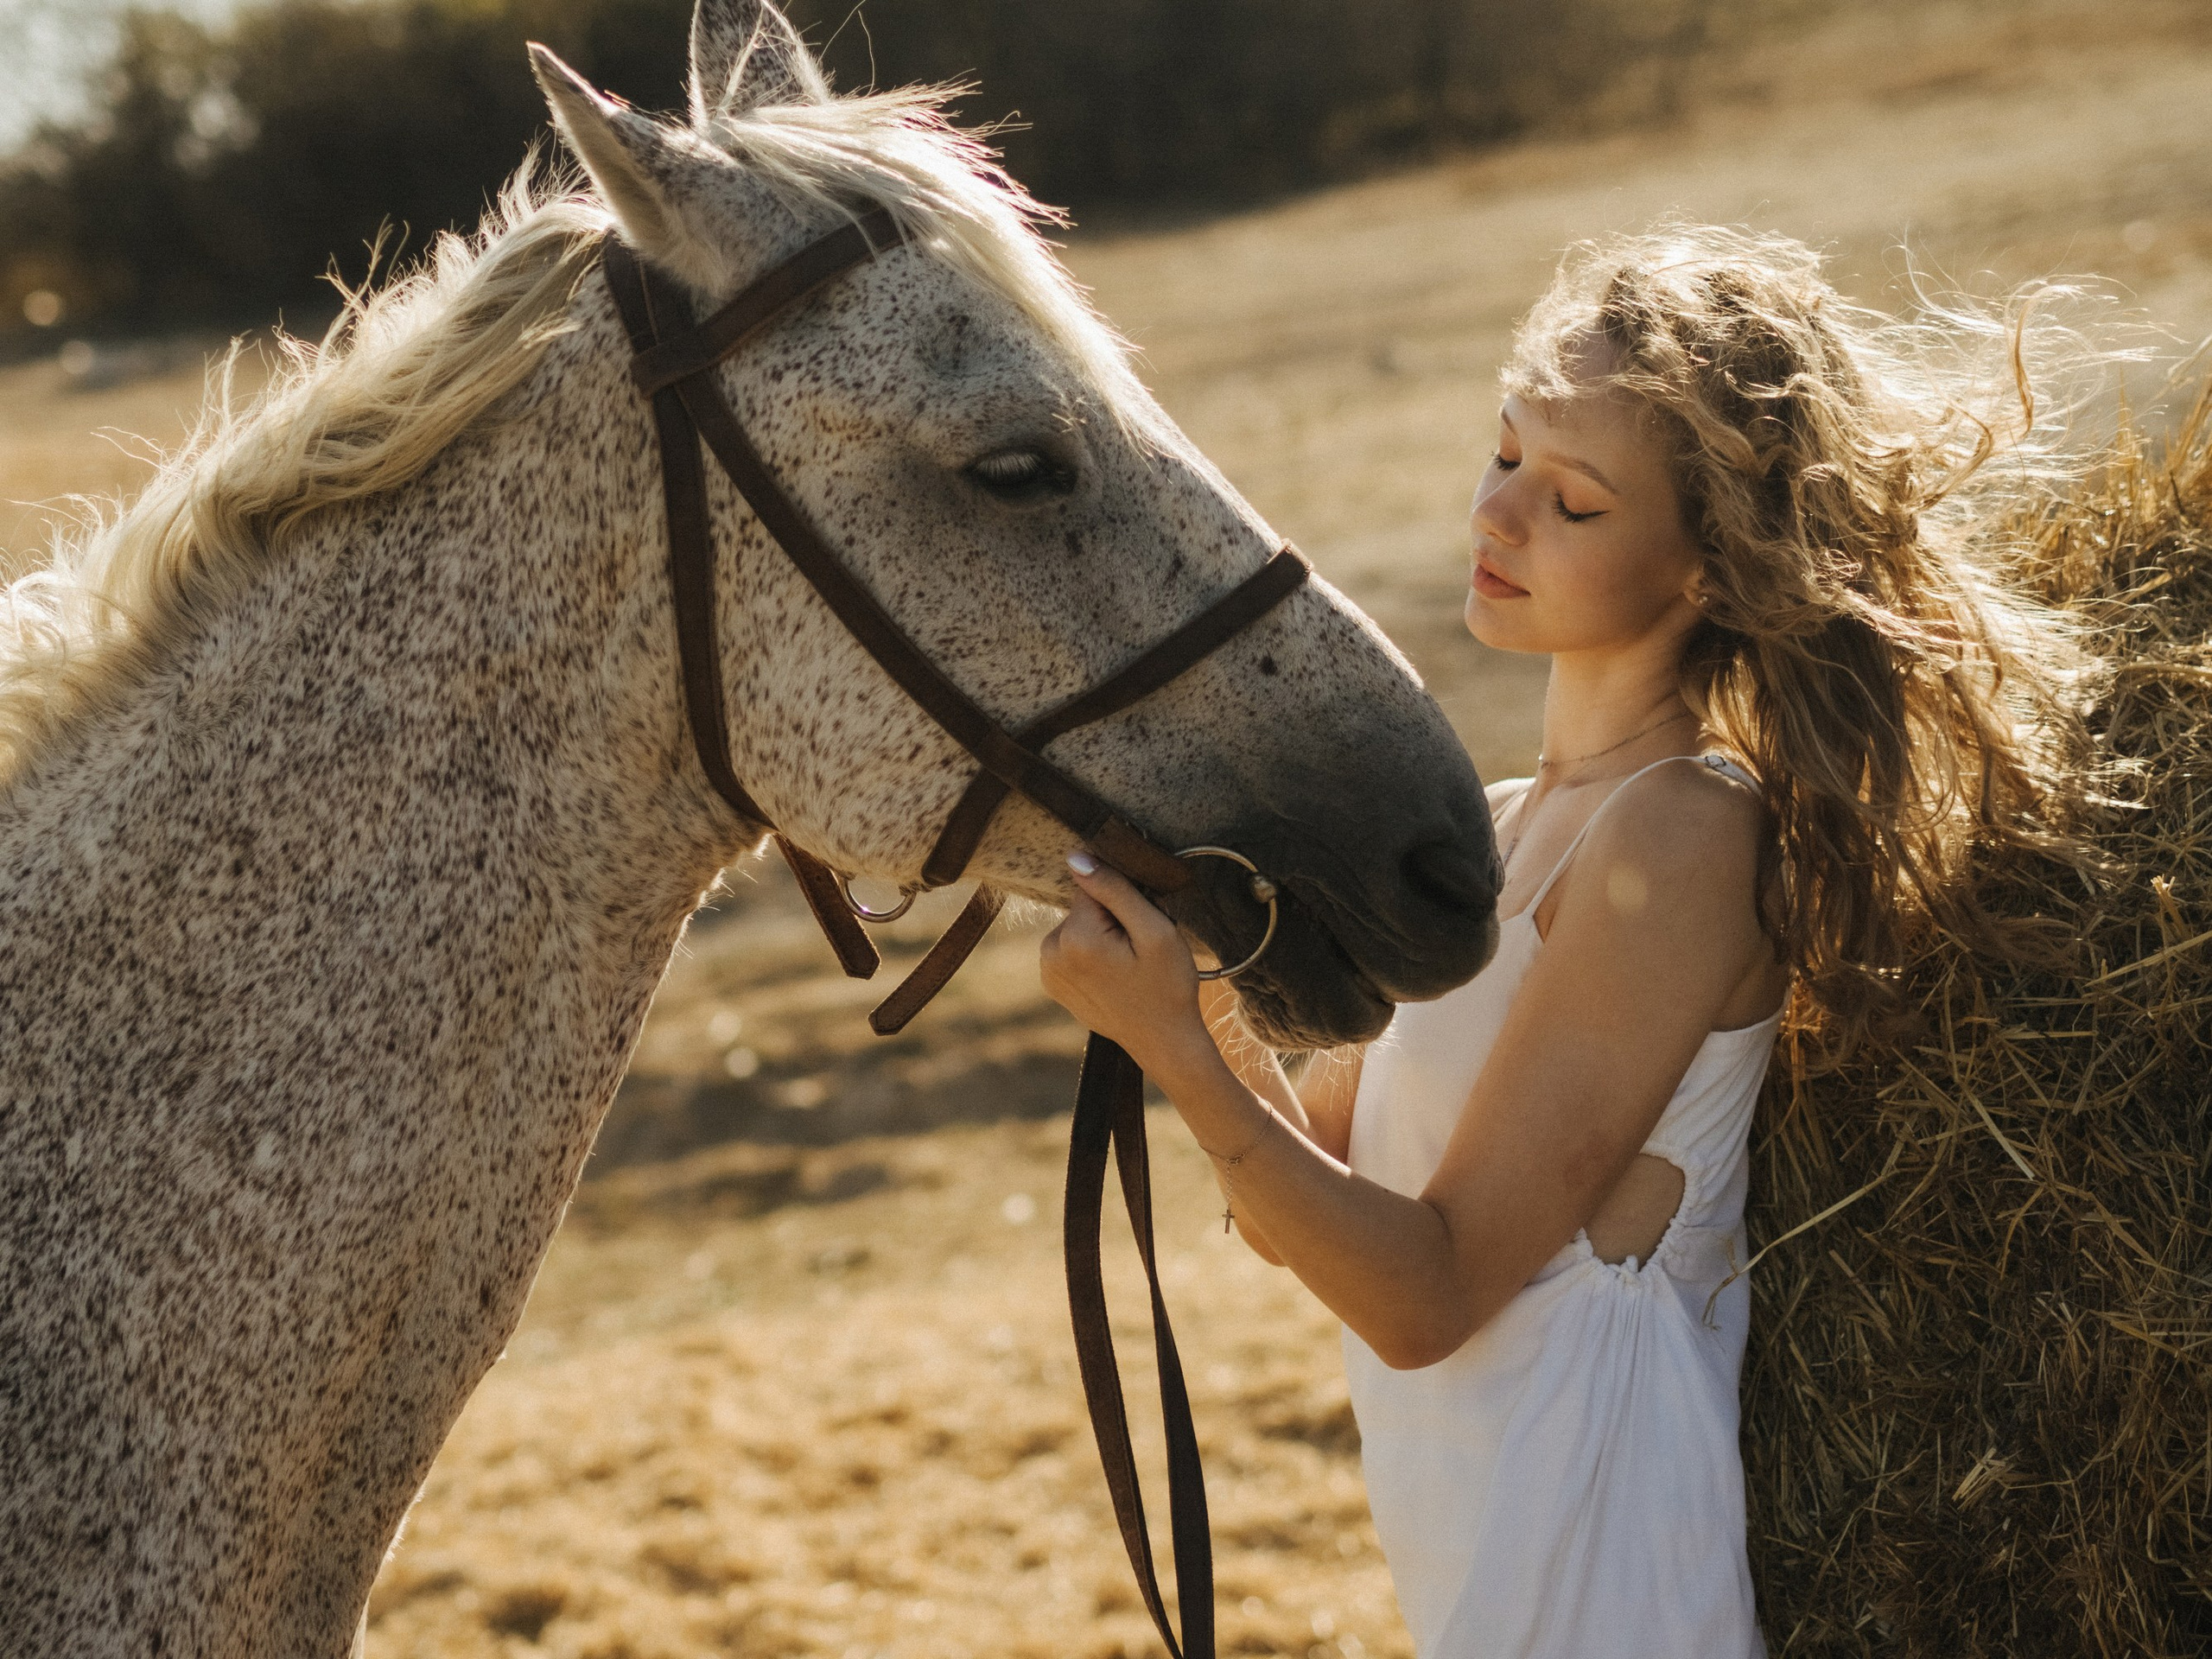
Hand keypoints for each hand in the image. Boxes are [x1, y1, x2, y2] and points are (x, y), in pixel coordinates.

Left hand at [1039, 852, 1216, 1079]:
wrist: (1163, 1041)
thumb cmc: (1167, 986)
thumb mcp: (1154, 931)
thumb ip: (1114, 889)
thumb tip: (1076, 857)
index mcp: (1075, 938)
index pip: (1092, 886)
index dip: (1122, 900)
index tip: (1138, 927)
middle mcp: (1050, 952)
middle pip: (1083, 907)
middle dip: (1111, 919)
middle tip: (1137, 950)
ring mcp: (1047, 971)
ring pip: (1077, 927)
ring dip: (1101, 937)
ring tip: (1127, 966)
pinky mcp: (1052, 983)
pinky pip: (1072, 948)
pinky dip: (1091, 955)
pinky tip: (1113, 977)